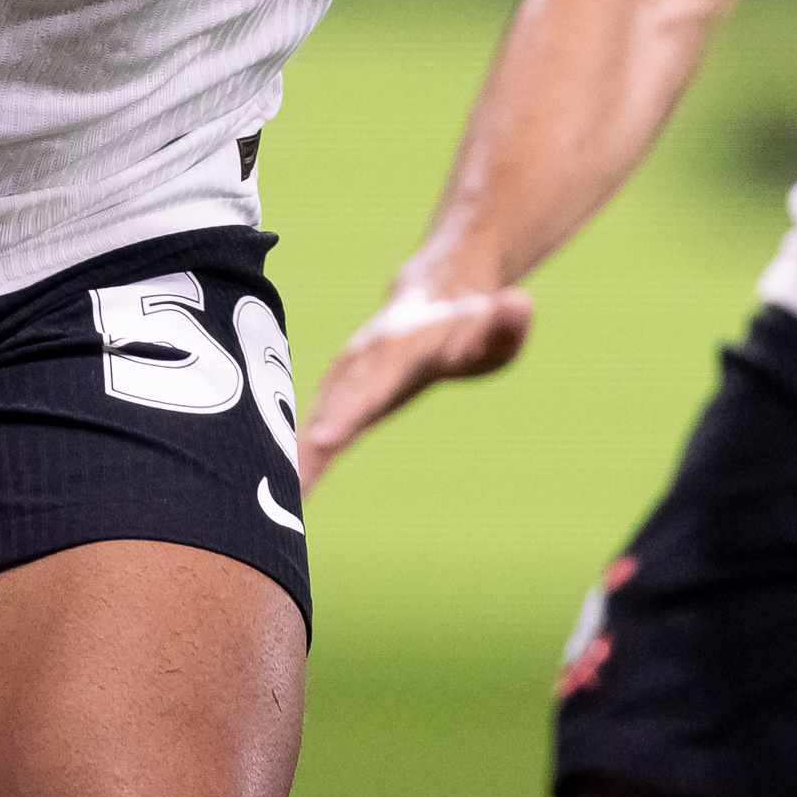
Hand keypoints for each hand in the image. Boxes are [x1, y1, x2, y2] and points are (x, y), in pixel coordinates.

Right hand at [297, 277, 536, 492]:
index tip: (324, 439)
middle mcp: (362, 362)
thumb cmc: (470, 323)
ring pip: (316, 417)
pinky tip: (290, 495)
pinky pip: (317, 431)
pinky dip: (300, 459)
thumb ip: (508, 321)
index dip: (349, 409)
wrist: (432, 297)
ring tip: (278, 499)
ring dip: (297, 455)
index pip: (374, 380)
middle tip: (290, 483)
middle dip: (310, 442)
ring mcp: (347, 379)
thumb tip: (518, 302)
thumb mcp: (497, 325)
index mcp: (398, 347)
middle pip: (335, 405)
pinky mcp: (340, 398)